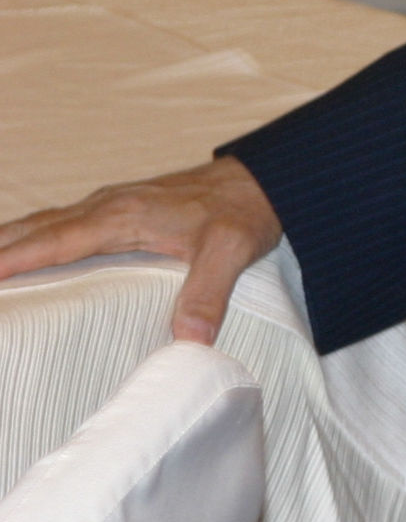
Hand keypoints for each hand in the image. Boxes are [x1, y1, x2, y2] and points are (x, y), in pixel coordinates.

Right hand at [0, 157, 283, 343]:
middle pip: (32, 229)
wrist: (263, 181)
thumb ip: (208, 293)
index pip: (52, 240)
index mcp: (120, 215)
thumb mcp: (231, 251)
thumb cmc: (243, 211)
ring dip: (5, 242)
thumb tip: (189, 340)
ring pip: (41, 224)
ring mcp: (108, 206)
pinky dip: (29, 239)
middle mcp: (104, 206)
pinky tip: (17, 253)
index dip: (11, 258)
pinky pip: (58, 225)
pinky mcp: (116, 211)